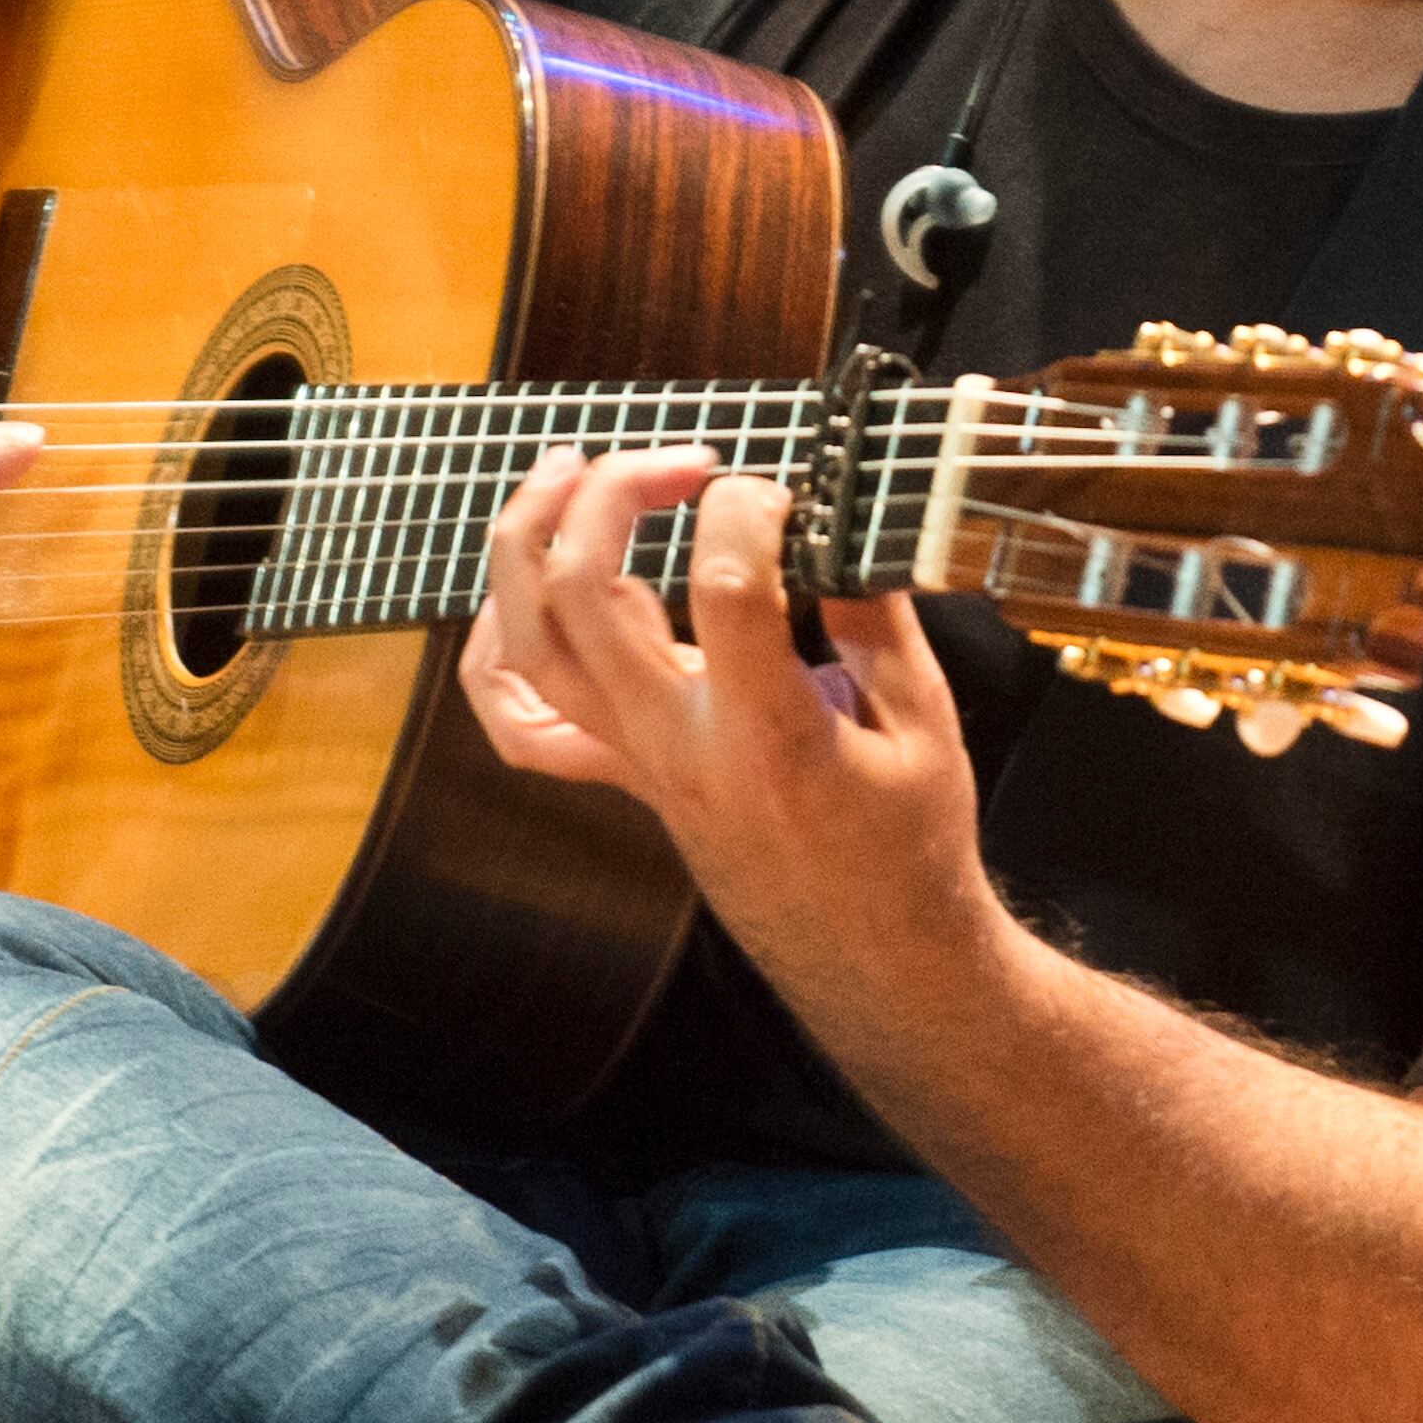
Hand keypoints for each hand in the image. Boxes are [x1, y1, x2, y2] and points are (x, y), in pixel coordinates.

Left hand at [457, 445, 1000, 1008]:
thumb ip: (878, 617)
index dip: (747, 510)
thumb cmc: (909, 848)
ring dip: (528, 542)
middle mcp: (679, 749)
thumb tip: (838, 525)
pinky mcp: (624, 777)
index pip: (724, 589)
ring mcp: (637, 765)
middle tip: (682, 462)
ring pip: (525, 647)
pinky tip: (520, 593)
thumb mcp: (928, 726)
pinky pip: (520, 726)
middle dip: (614, 493)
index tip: (787, 494)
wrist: (876, 960)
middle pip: (585, 594)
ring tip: (567, 471)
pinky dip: (494, 653)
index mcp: (769, 736)